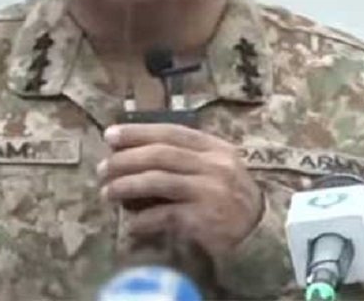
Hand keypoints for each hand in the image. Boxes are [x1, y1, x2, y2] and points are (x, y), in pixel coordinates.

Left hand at [98, 123, 262, 255]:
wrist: (261, 231)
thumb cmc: (229, 196)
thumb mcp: (216, 166)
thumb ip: (185, 155)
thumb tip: (133, 151)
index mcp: (215, 148)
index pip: (171, 132)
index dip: (137, 132)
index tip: (110, 135)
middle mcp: (214, 166)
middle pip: (161, 155)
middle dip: (126, 159)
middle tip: (102, 168)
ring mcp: (210, 193)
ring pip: (159, 181)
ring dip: (127, 186)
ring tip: (107, 192)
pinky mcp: (205, 221)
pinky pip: (165, 215)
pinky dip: (144, 219)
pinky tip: (131, 224)